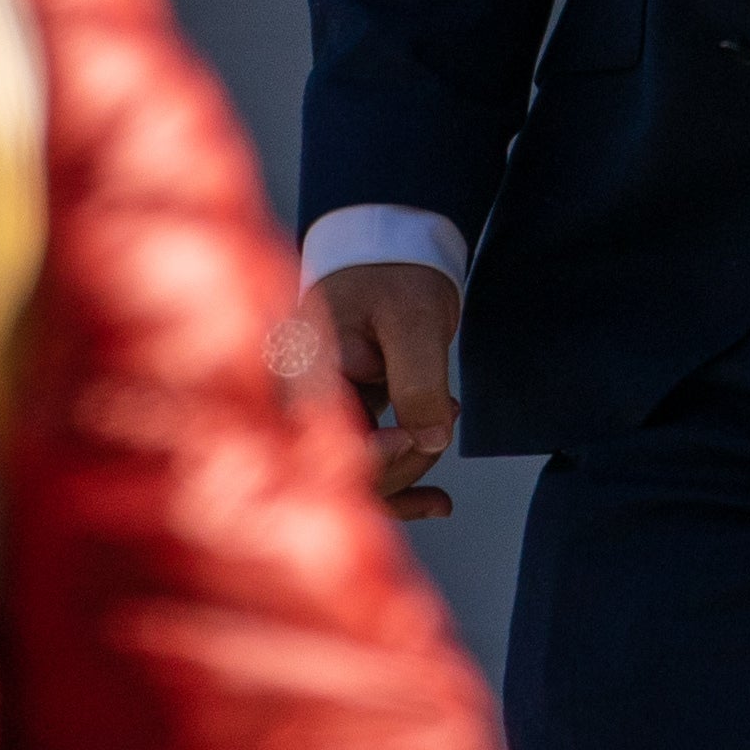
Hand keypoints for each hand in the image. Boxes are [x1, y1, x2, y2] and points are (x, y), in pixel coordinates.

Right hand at [314, 261, 462, 520]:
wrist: (395, 247)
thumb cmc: (396, 270)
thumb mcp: (412, 320)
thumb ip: (417, 381)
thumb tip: (427, 442)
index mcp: (302, 367)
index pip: (326, 436)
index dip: (374, 453)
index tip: (413, 435)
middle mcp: (301, 394)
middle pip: (341, 465)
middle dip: (402, 460)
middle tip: (443, 416)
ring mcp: (322, 408)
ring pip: (359, 473)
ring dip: (410, 468)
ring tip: (447, 420)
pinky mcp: (345, 414)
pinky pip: (367, 464)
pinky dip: (404, 483)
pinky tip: (438, 502)